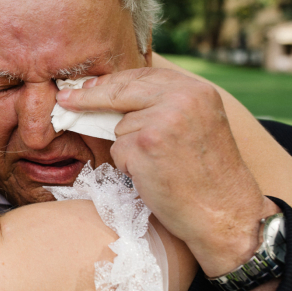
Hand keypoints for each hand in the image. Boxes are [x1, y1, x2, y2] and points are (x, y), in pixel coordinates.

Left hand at [55, 67, 279, 276]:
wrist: (225, 214)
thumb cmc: (208, 177)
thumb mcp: (195, 125)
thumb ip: (164, 105)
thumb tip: (113, 97)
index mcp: (195, 90)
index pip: (141, 76)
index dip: (110, 82)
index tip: (85, 85)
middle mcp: (180, 99)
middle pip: (120, 90)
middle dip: (89, 96)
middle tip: (66, 99)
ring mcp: (161, 121)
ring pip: (119, 127)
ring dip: (128, 147)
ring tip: (160, 166)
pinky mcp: (145, 146)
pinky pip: (118, 151)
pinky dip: (128, 166)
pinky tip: (153, 177)